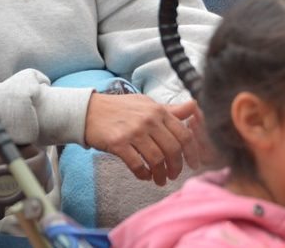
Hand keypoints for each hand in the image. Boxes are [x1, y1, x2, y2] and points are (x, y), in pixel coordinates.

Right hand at [84, 93, 201, 185]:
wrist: (89, 111)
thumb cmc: (121, 108)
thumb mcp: (147, 104)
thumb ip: (171, 110)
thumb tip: (195, 106)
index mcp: (159, 111)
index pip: (184, 134)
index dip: (192, 153)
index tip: (194, 165)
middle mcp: (149, 120)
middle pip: (173, 149)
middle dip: (176, 167)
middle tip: (173, 175)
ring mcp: (133, 131)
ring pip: (156, 159)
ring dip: (160, 174)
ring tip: (159, 179)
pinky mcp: (118, 143)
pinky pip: (137, 164)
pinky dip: (143, 174)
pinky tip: (145, 176)